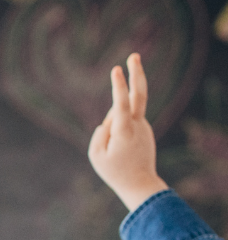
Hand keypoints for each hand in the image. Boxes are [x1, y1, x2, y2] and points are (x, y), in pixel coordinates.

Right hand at [88, 53, 167, 211]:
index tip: (117, 69)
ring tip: (117, 153)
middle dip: (136, 74)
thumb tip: (110, 119)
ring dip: (113, 127)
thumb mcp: (96, 155)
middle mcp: (138, 125)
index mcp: (125, 132)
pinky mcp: (144, 130)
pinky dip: (117, 131)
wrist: (140, 184)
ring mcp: (143, 126)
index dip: (118, 86)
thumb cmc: (114, 171)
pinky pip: (125, 123)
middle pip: (139, 95)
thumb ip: (100, 132)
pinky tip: (123, 151)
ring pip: (122, 116)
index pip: (121, 104)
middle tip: (134, 55)